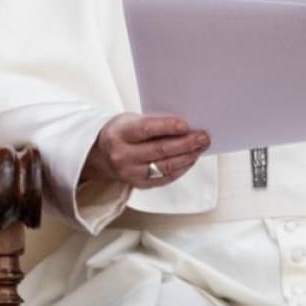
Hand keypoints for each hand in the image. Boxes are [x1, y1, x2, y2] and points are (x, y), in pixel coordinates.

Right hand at [83, 113, 209, 188]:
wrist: (101, 156)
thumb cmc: (122, 133)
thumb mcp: (129, 120)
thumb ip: (153, 123)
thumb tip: (185, 126)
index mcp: (118, 134)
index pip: (145, 130)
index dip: (167, 127)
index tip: (186, 125)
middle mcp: (122, 156)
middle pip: (159, 150)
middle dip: (185, 144)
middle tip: (203, 137)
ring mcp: (130, 173)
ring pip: (165, 167)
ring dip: (187, 157)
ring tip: (200, 147)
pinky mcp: (139, 184)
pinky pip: (165, 178)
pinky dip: (181, 169)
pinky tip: (191, 159)